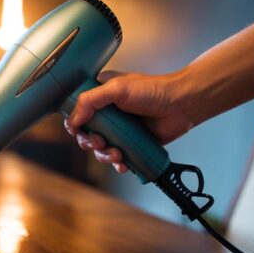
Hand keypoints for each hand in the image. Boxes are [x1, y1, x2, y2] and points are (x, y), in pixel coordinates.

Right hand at [63, 70, 193, 172]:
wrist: (181, 105)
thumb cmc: (153, 90)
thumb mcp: (116, 88)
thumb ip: (89, 101)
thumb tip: (72, 121)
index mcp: (100, 96)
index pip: (78, 113)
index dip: (76, 125)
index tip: (79, 130)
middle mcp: (108, 114)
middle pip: (86, 134)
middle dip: (90, 143)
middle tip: (100, 142)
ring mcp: (119, 130)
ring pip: (100, 149)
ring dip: (104, 155)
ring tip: (116, 154)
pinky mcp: (131, 143)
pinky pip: (117, 158)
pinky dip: (118, 164)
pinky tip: (123, 164)